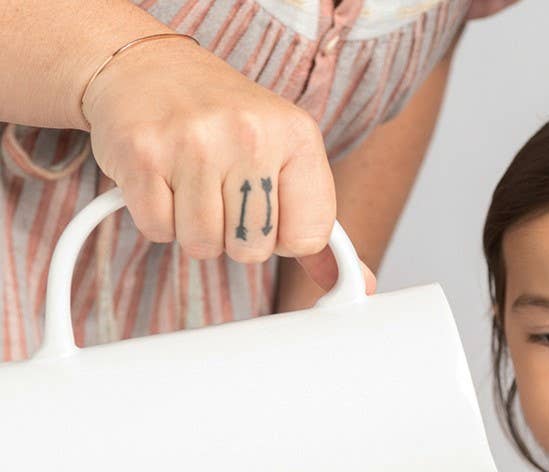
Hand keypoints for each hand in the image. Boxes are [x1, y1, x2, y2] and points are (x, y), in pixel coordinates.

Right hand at [84, 36, 357, 290]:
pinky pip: (159, 231)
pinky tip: (163, 177)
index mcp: (298, 135)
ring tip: (192, 182)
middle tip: (222, 190)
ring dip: (195, 228)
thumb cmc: (225, 122)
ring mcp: (194, 142)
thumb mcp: (287, 159)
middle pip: (254, 250)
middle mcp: (250, 134)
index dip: (284, 237)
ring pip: (204, 246)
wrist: (147, 65)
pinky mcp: (143, 155)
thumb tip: (360, 285)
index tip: (269, 207)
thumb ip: (320, 226)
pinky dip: (158, 217)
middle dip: (235, 235)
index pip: (309, 239)